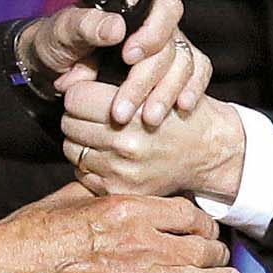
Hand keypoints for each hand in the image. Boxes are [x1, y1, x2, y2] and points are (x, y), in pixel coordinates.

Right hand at [0, 183, 239, 272]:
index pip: (187, 214)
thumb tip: (123, 187)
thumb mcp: (76, 194)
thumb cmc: (38, 226)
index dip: (203, 220)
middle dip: (217, 250)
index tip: (205, 225)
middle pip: (199, 247)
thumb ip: (109, 191)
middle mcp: (141, 243)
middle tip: (222, 253)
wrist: (15, 265)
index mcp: (130, 209)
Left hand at [19, 0, 211, 125]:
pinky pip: (195, 75)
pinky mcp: (172, 69)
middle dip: (148, 78)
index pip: (160, 7)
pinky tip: (182, 108)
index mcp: (132, 1)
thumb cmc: (58, 42)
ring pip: (184, 63)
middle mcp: (155, 21)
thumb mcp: (64, 31)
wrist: (52, 67)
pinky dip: (191, 90)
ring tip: (148, 119)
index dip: (151, 32)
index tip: (129, 57)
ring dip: (167, 92)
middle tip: (124, 109)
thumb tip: (117, 28)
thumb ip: (86, 26)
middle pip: (170, 44)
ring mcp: (167, 45)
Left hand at [61, 82, 245, 199]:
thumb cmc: (177, 112)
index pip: (74, 98)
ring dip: (81, 140)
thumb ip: (110, 81)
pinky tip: (108, 155)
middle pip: (69, 123)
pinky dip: (90, 164)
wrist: (206, 151)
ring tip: (102, 135)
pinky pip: (82, 173)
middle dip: (78, 116)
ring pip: (71, 149)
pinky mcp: (118, 191)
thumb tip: (66, 83)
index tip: (90, 95)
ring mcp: (120, 172)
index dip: (81, 93)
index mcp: (132, 114)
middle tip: (94, 114)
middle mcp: (125, 145)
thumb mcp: (153, 84)